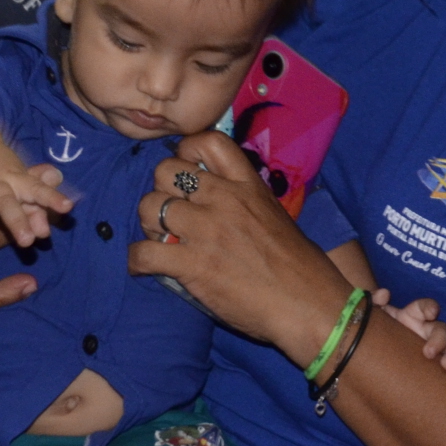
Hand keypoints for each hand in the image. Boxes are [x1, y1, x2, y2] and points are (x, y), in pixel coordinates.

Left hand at [132, 131, 355, 356]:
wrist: (307, 304)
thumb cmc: (298, 267)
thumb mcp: (274, 215)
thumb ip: (243, 201)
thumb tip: (213, 201)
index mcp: (247, 184)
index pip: (207, 141)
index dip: (186, 151)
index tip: (186, 170)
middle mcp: (224, 199)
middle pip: (165, 171)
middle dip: (161, 190)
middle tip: (171, 214)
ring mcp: (206, 230)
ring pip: (149, 206)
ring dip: (149, 225)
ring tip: (161, 240)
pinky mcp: (192, 265)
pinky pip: (143, 251)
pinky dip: (137, 260)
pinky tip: (146, 267)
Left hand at [377, 289, 445, 371]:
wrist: (378, 356)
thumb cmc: (378, 332)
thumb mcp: (373, 317)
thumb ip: (374, 302)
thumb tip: (384, 294)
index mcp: (413, 316)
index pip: (426, 306)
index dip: (430, 307)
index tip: (431, 312)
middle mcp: (427, 330)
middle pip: (442, 329)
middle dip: (439, 339)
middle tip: (429, 352)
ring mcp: (436, 347)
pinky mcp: (438, 364)